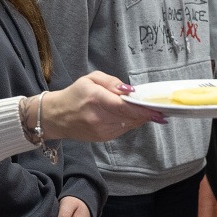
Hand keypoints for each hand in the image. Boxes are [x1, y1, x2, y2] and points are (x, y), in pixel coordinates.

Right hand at [44, 72, 163, 141]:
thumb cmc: (74, 94)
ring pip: (128, 124)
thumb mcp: (90, 79)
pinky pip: (123, 129)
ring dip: (139, 118)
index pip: (123, 106)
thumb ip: (111, 82)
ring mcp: (100, 131)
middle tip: (160, 109)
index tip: (158, 111)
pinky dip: (130, 122)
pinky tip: (132, 116)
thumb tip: (130, 91)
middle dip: (145, 113)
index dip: (142, 110)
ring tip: (147, 110)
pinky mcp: (103, 138)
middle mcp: (98, 118)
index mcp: (95, 99)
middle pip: (129, 117)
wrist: (56, 117)